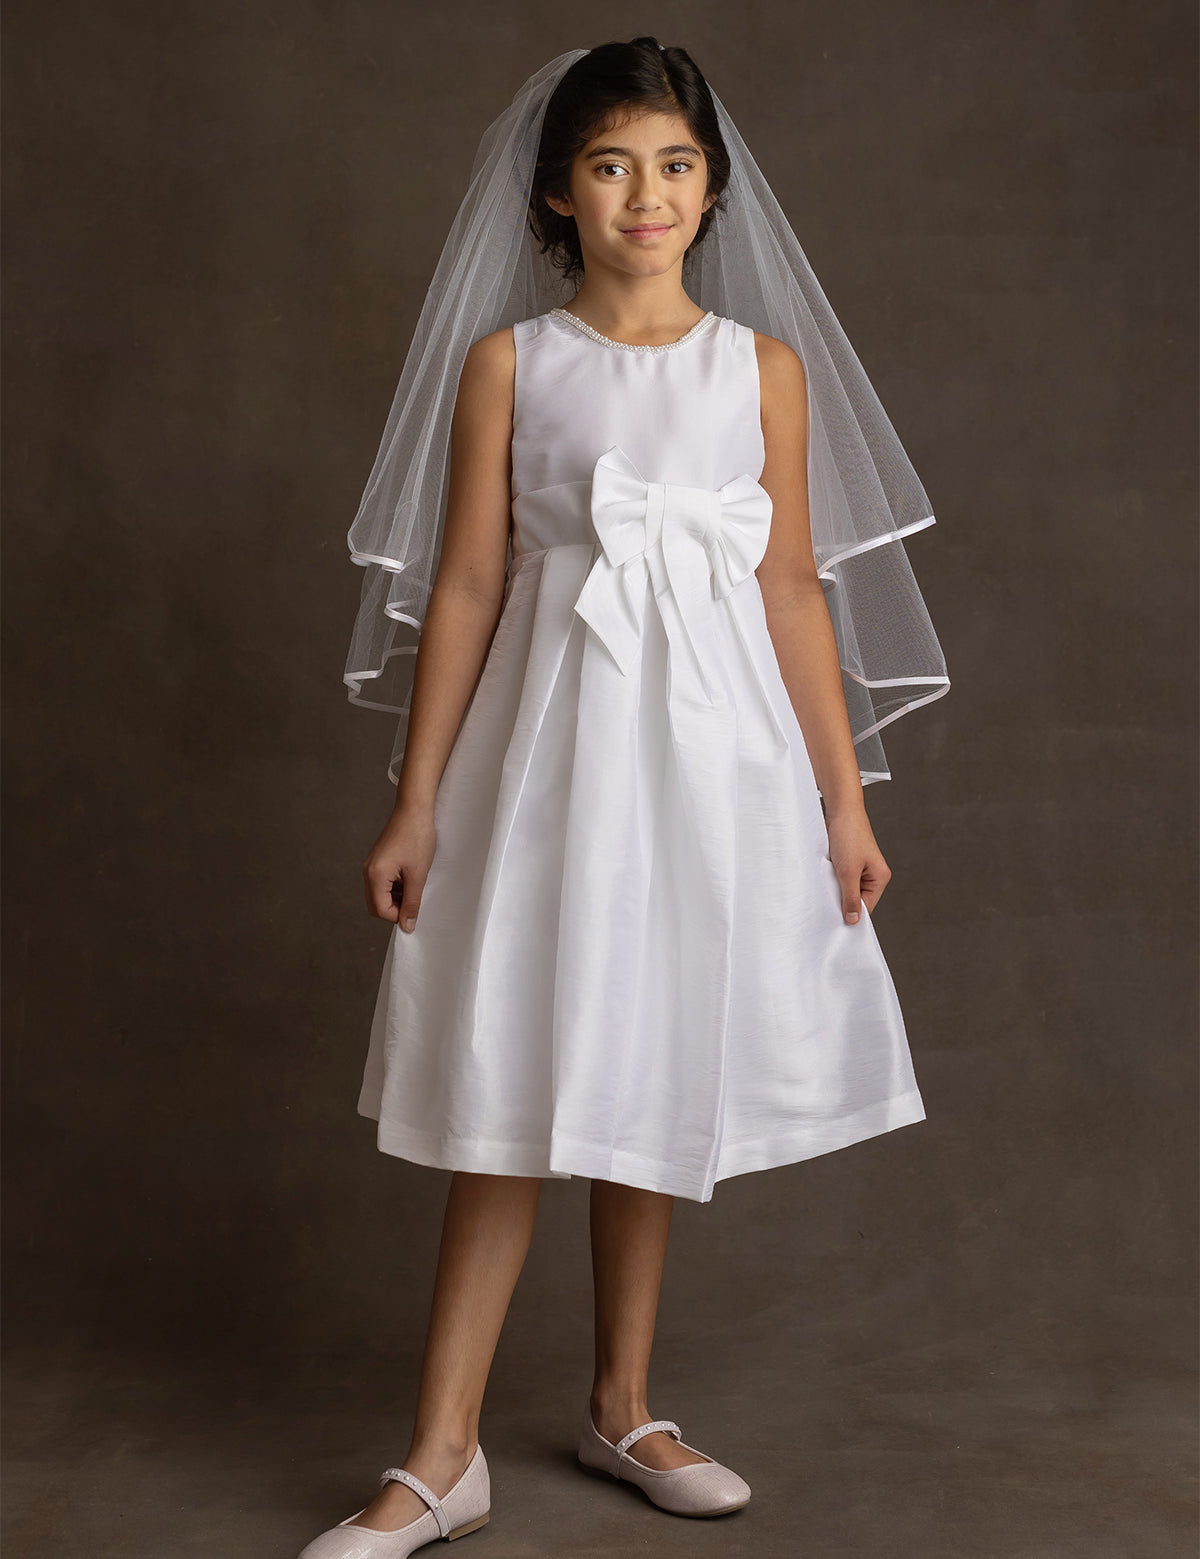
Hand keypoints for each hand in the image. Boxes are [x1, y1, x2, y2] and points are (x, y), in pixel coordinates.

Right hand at [362, 803, 436, 929]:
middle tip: (415, 897)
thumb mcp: (418, 875)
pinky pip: (381, 883)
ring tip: (414, 883)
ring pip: (379, 895)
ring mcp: (371, 866)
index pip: (381, 911)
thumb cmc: (417, 838)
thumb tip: (407, 925)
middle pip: (376, 906)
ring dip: (396, 897)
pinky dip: (395, 887)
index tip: (415, 908)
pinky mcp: (377, 861)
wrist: (414, 810)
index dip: (399, 915)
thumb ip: (412, 903)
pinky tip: (409, 876)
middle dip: (395, 908)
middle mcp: (368, 872)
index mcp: (375, 876)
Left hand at [824, 803, 891, 922]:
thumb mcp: (848, 871)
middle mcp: (872, 874)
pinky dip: (831, 879)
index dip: (852, 914)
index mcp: (880, 877)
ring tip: (827, 884)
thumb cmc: (849, 835)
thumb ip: (850, 897)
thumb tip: (853, 920)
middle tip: (827, 903)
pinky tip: (824, 876)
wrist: (840, 809)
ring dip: (835, 888)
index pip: (867, 907)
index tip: (836, 922)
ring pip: (846, 888)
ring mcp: (860, 868)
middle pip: (856, 899)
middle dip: (842, 900)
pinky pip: (840, 878)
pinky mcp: (848, 862)